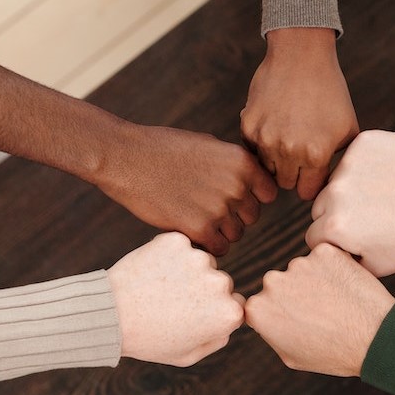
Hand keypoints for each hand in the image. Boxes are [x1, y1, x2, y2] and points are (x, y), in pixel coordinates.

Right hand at [96, 123, 276, 255]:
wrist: (126, 158)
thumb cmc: (164, 148)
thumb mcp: (208, 146)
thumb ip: (234, 165)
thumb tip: (254, 183)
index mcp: (243, 162)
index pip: (268, 194)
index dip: (251, 197)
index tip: (230, 196)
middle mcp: (237, 185)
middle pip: (251, 216)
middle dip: (233, 215)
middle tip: (204, 206)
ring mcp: (219, 208)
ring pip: (235, 235)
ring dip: (219, 231)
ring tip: (193, 216)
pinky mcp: (199, 228)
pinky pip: (218, 249)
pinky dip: (206, 245)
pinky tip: (189, 230)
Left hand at [107, 233, 244, 365]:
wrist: (110, 315)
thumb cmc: (148, 340)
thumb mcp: (188, 355)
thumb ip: (218, 338)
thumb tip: (232, 317)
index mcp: (228, 313)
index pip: (235, 303)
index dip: (214, 310)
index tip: (193, 315)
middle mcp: (220, 283)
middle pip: (222, 281)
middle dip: (203, 289)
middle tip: (173, 302)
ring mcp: (198, 259)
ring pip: (201, 262)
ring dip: (188, 270)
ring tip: (161, 288)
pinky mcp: (177, 241)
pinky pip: (180, 246)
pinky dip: (169, 255)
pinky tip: (153, 272)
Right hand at [241, 27, 358, 200]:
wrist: (301, 56)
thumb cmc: (330, 91)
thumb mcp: (348, 128)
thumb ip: (343, 160)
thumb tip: (336, 185)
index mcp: (316, 155)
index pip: (307, 192)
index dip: (311, 182)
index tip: (313, 171)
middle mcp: (289, 151)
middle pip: (286, 184)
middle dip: (294, 173)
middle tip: (300, 152)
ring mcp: (265, 139)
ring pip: (267, 170)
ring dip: (276, 160)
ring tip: (287, 137)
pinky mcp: (248, 126)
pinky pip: (252, 150)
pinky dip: (261, 143)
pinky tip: (274, 123)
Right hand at [245, 243, 394, 376]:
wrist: (374, 338)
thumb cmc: (334, 353)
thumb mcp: (290, 355)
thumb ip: (270, 330)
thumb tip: (265, 315)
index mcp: (258, 309)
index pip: (261, 304)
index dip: (281, 313)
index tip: (298, 320)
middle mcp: (272, 282)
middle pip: (280, 283)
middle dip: (295, 293)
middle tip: (321, 311)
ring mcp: (299, 264)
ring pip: (303, 269)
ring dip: (316, 279)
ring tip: (337, 302)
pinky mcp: (324, 252)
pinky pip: (324, 257)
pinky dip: (334, 267)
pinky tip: (346, 287)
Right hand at [307, 130, 394, 275]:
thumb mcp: (381, 265)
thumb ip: (345, 262)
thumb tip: (327, 254)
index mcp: (336, 227)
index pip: (314, 236)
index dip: (335, 241)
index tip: (360, 238)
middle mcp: (336, 194)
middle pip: (320, 207)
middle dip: (338, 214)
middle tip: (373, 218)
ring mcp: (349, 164)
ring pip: (334, 181)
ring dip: (350, 189)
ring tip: (386, 196)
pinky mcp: (364, 142)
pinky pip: (353, 157)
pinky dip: (367, 166)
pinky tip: (392, 176)